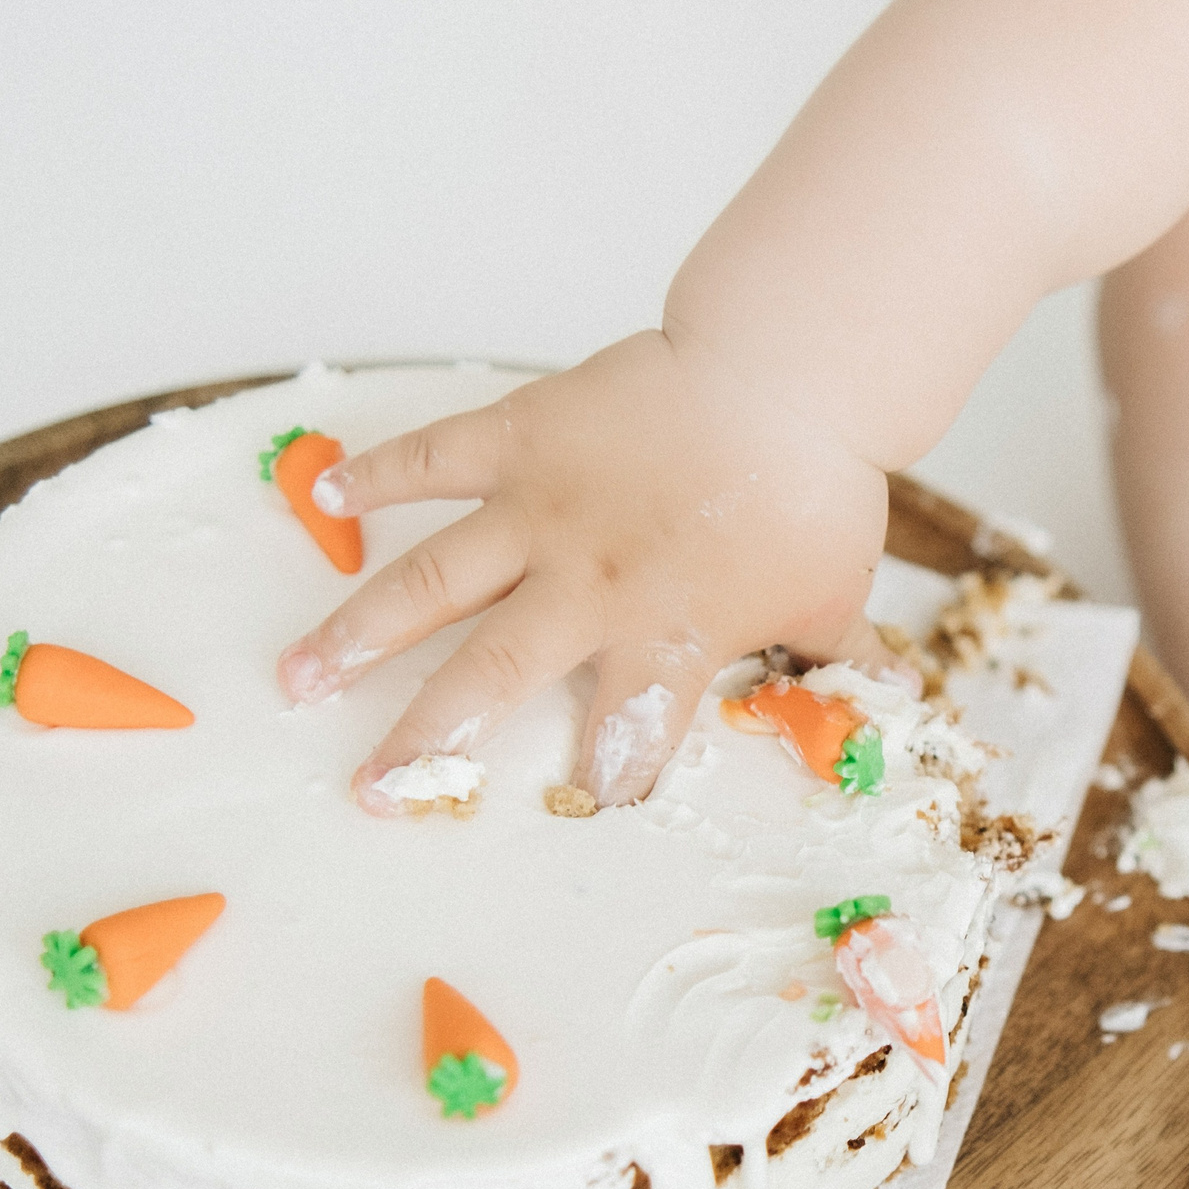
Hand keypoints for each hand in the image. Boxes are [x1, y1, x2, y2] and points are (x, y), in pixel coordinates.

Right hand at [276, 328, 907, 811]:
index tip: (569, 816)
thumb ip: (840, 654)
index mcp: (663, 636)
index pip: (624, 735)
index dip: (602, 780)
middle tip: (370, 789)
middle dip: (425, 739)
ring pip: (433, 579)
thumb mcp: (835, 590)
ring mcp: (544, 507)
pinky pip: (437, 458)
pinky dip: (382, 474)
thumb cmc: (813, 487)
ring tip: (297, 675)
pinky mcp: (523, 435)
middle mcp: (587, 584)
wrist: (788, 372)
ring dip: (361, 628)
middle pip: (489, 677)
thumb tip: (892, 695)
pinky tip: (327, 498)